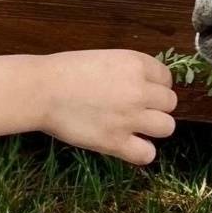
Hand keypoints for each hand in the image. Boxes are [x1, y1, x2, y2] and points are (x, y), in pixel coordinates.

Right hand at [39, 50, 176, 164]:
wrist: (41, 90)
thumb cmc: (64, 71)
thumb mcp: (103, 58)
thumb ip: (127, 72)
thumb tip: (143, 86)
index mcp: (135, 64)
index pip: (166, 77)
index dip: (155, 85)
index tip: (141, 91)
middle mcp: (138, 90)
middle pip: (170, 103)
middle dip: (155, 106)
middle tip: (135, 109)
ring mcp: (130, 117)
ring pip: (167, 127)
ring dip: (153, 128)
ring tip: (134, 127)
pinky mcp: (116, 141)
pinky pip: (147, 154)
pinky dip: (140, 152)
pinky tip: (127, 145)